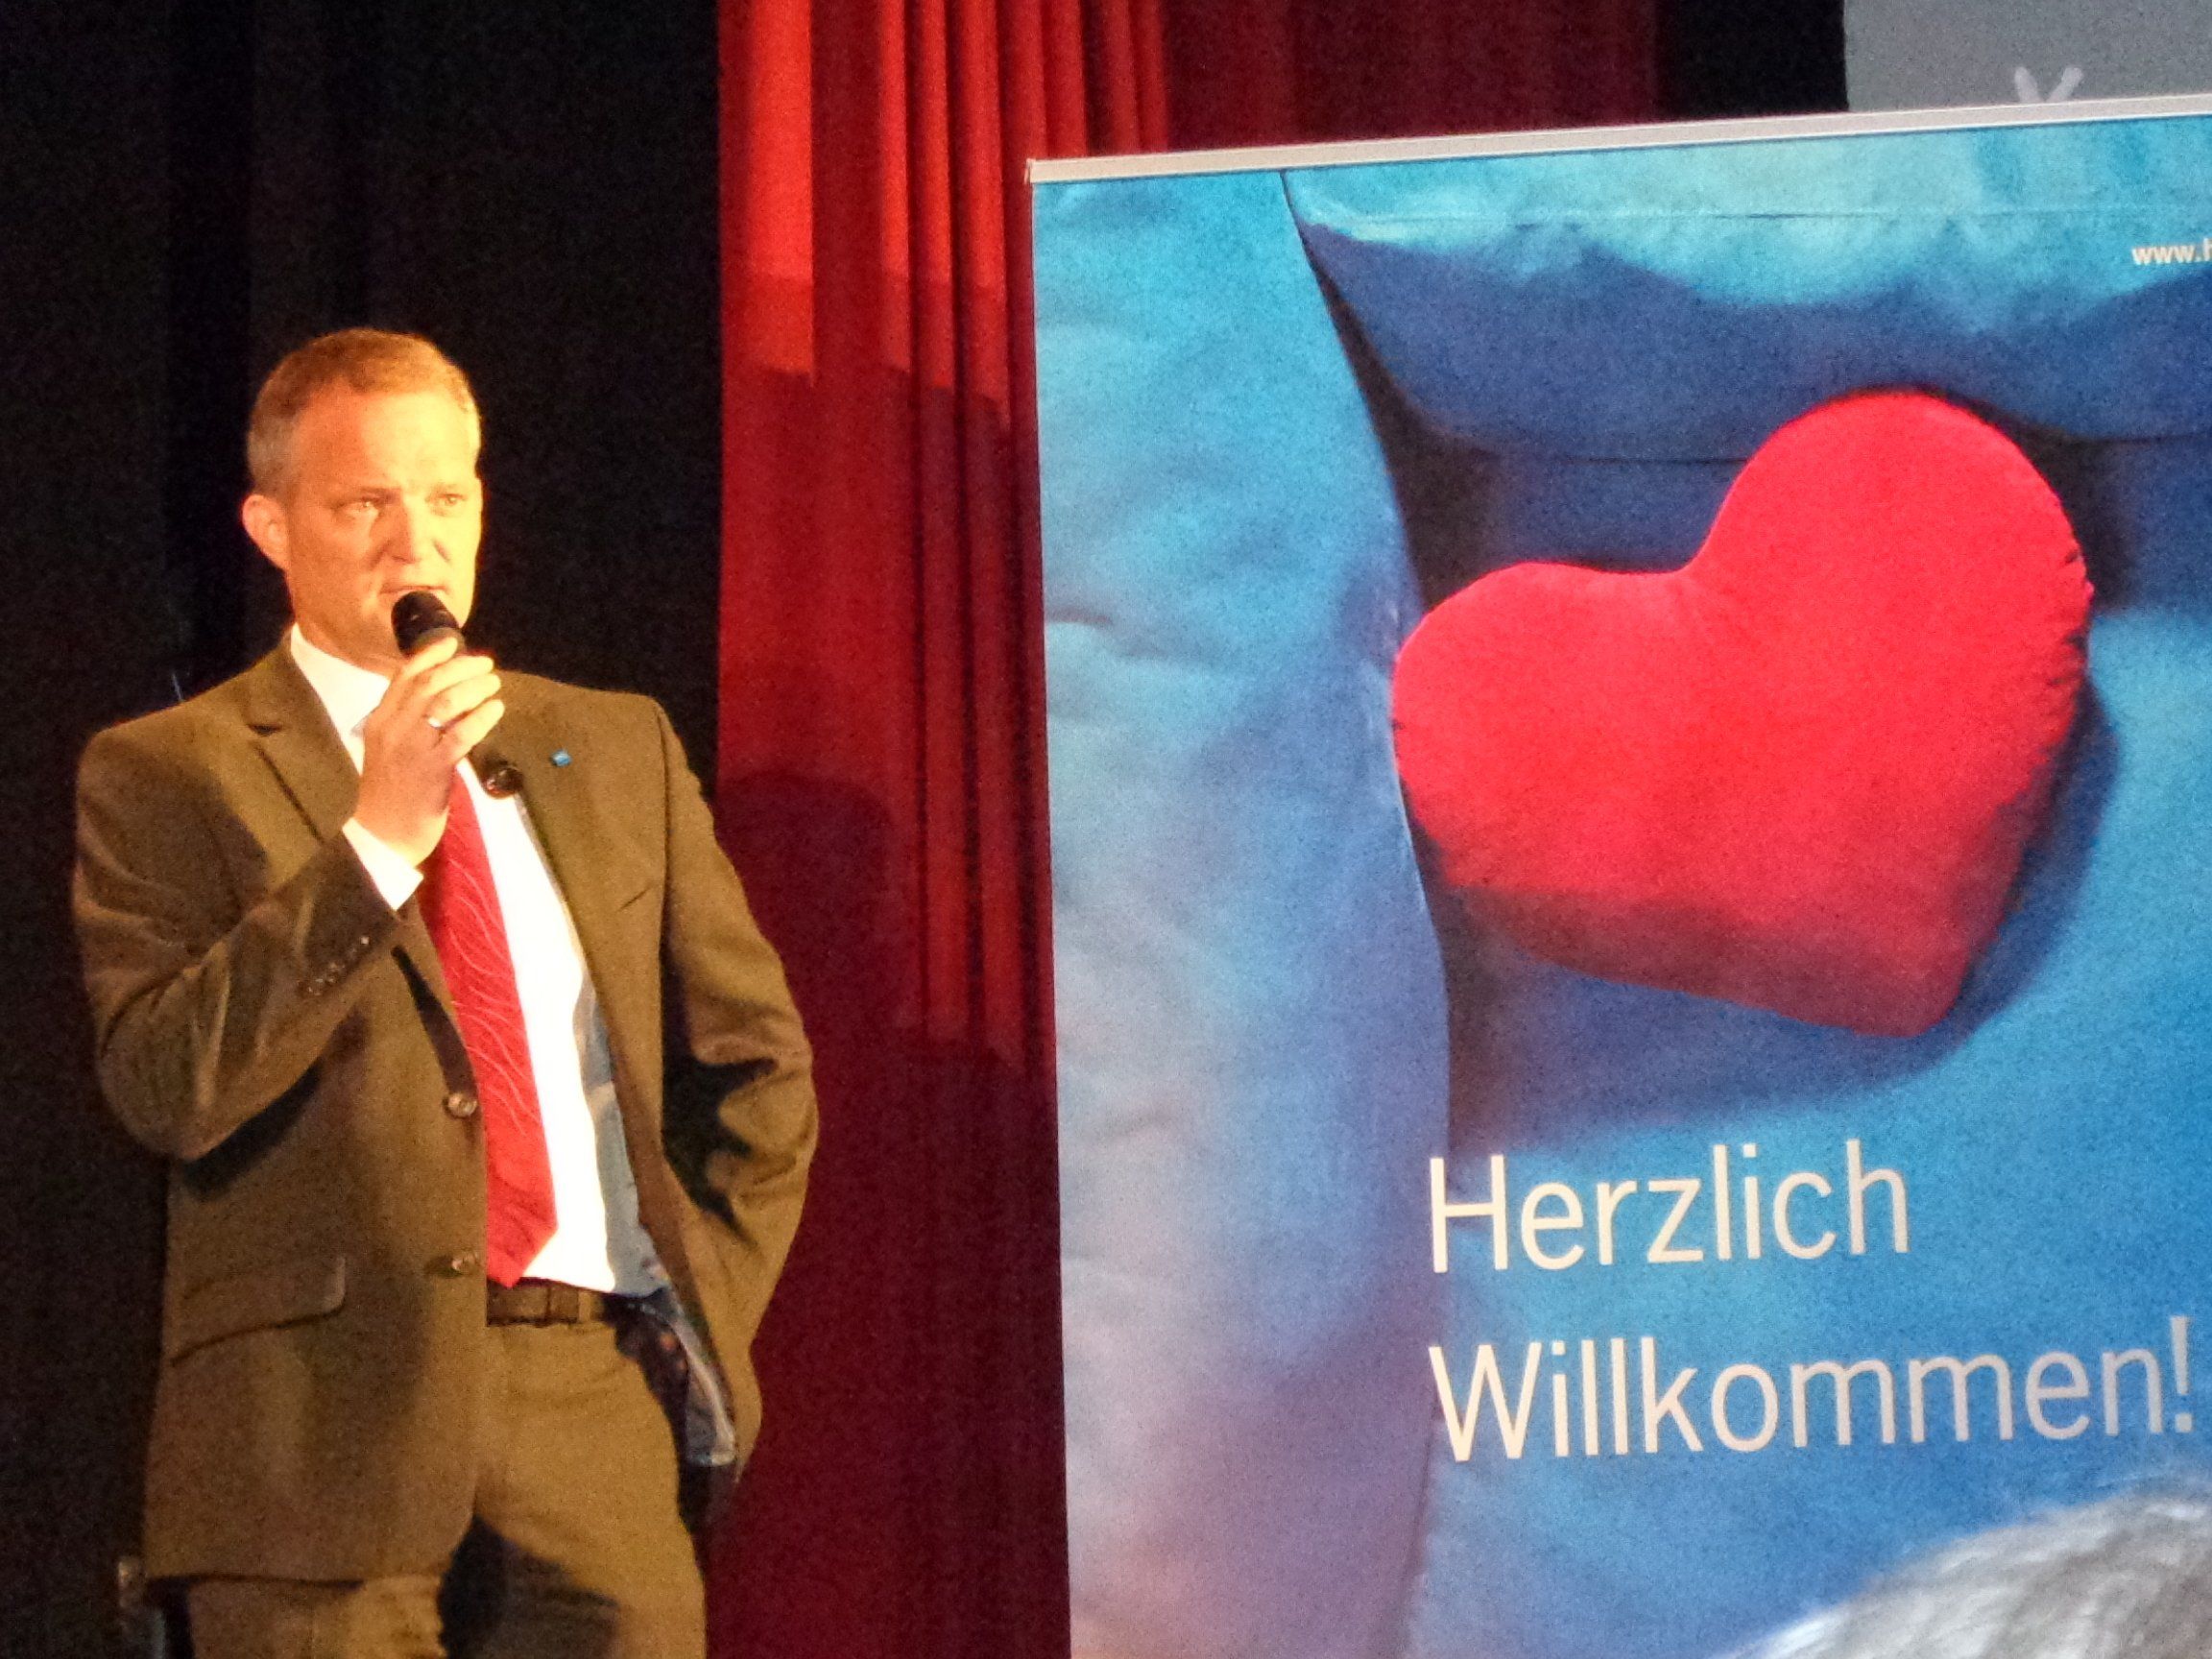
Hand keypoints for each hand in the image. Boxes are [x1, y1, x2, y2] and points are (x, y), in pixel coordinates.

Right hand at [354, 636, 504, 865]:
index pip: (403, 676)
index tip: (452, 642)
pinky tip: (495, 709)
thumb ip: (406, 722)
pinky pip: (461, 734)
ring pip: (445, 702)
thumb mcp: (388, 749)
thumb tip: (439, 697)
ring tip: (493, 683)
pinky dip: (481, 717)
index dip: (430, 654)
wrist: (380, 834)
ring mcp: (412, 747)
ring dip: (474, 687)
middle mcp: (393, 727)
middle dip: (460, 667)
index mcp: (379, 720)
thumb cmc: (389, 792)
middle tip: (485, 664)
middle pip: (429, 682)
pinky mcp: (433, 768)